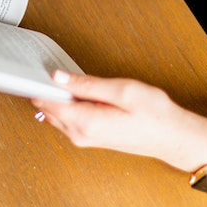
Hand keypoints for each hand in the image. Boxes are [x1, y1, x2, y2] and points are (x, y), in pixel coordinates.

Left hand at [33, 71, 206, 172]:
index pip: (46, 103)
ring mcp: (82, 138)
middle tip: (49, 69)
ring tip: (65, 79)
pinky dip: (65, 104)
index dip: (38, 84)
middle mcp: (79, 134)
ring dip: (55, 97)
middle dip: (45, 89)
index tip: (34, 69)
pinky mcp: (87, 137)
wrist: (171, 137)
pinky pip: (66, 118)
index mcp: (85, 122)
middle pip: (46, 109)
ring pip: (54, 114)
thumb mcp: (122, 90)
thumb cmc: (154, 114)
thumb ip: (87, 84)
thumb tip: (58, 77)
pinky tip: (77, 92)